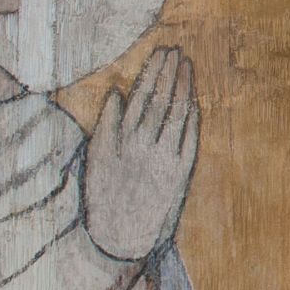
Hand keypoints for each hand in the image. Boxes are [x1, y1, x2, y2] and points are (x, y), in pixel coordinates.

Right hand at [84, 45, 199, 263]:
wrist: (119, 236)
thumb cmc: (103, 194)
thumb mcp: (95, 159)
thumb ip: (106, 126)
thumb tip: (116, 95)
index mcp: (121, 140)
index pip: (141, 96)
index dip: (152, 73)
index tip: (160, 54)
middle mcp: (145, 146)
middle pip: (161, 100)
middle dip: (169, 73)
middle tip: (176, 52)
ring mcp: (165, 158)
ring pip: (178, 115)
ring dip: (184, 88)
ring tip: (186, 67)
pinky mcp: (181, 173)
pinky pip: (190, 139)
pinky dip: (192, 118)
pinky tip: (194, 102)